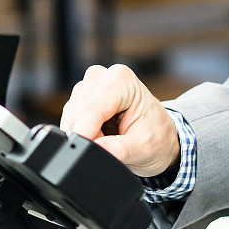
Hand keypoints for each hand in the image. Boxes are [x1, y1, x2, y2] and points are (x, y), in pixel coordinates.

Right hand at [60, 64, 180, 177]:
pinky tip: (100, 134)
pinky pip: (69, 119)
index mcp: (122, 79)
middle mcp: (103, 76)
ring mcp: (89, 85)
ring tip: (109, 138)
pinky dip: (81, 132)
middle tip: (110, 145)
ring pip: (70, 116)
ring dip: (84, 134)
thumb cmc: (156, 134)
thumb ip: (118, 149)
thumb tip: (94, 150)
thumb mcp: (144, 146)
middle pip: (77, 111)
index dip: (84, 133)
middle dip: (87, 135)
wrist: (160, 135)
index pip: (92, 109)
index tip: (82, 152)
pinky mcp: (81, 98)